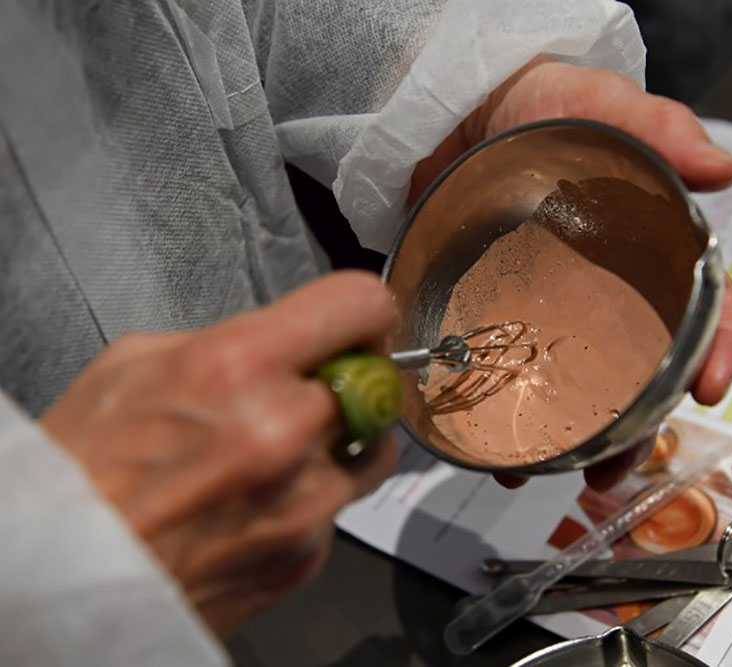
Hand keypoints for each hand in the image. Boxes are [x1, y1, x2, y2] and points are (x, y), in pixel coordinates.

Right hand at [41, 272, 397, 636]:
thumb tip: (287, 342)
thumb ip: (231, 342)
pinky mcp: (309, 554)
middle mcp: (287, 429)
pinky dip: (307, 501)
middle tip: (299, 397)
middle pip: (373, 383)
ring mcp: (306, 500)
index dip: (361, 312)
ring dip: (336, 444)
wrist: (66, 576)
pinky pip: (336, 508)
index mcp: (240, 365)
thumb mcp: (136, 363)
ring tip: (274, 458)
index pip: (360, 305)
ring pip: (368, 450)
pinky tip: (251, 506)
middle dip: (342, 384)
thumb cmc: (84, 469)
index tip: (355, 326)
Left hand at [413, 59, 731, 490]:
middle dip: (645, 427)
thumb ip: (655, 127)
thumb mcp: (596, 103)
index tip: (713, 385)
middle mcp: (609, 293)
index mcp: (650, 250)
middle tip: (621, 465)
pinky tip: (503, 453)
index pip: (703, 306)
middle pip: (646, 371)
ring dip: (586, 443)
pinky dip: (515, 425)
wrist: (452, 112)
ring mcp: (553, 314)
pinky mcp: (499, 323)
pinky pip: (515, 383)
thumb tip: (723, 169)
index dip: (719, 346)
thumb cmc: (537, 104)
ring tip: (569, 474)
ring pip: (586, 392)